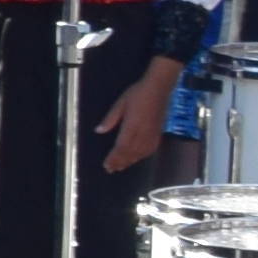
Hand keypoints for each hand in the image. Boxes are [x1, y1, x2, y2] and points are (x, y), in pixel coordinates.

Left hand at [92, 53, 167, 173]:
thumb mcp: (120, 103)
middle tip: (111, 169)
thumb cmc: (138, 93)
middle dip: (120, 162)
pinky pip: (150, 149)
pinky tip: (137, 158)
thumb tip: (98, 131)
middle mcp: (143, 133)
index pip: (121, 147)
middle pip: (130, 153)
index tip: (106, 165)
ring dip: (130, 161)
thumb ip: (110, 119)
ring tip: (121, 167)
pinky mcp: (158, 133)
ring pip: (140, 153)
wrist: (159, 88)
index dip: (113, 158)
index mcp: (132, 126)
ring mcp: (152, 134)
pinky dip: (142, 156)